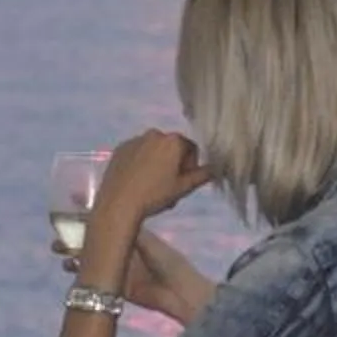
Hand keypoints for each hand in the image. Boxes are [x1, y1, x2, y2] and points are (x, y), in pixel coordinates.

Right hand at [60, 224, 212, 325]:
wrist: (179, 292)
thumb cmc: (168, 262)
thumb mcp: (148, 242)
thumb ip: (129, 232)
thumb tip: (109, 218)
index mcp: (131, 234)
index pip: (106, 220)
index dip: (88, 213)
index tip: (71, 202)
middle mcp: (122, 249)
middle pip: (93, 239)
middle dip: (74, 235)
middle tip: (57, 231)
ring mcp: (118, 267)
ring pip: (90, 258)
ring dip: (73, 253)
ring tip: (59, 250)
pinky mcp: (116, 285)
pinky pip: (94, 278)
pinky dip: (80, 272)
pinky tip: (69, 268)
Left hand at [92, 129, 211, 225]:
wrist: (119, 203)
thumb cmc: (155, 195)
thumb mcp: (183, 188)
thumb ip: (202, 175)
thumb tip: (218, 168)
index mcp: (173, 141)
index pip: (191, 149)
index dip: (191, 166)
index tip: (183, 183)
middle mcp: (155, 134)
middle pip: (171, 148)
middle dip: (173, 164)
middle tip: (168, 187)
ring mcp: (135, 139)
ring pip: (153, 150)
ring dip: (157, 163)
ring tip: (151, 186)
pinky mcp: (120, 148)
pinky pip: (136, 152)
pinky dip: (140, 163)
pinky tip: (136, 181)